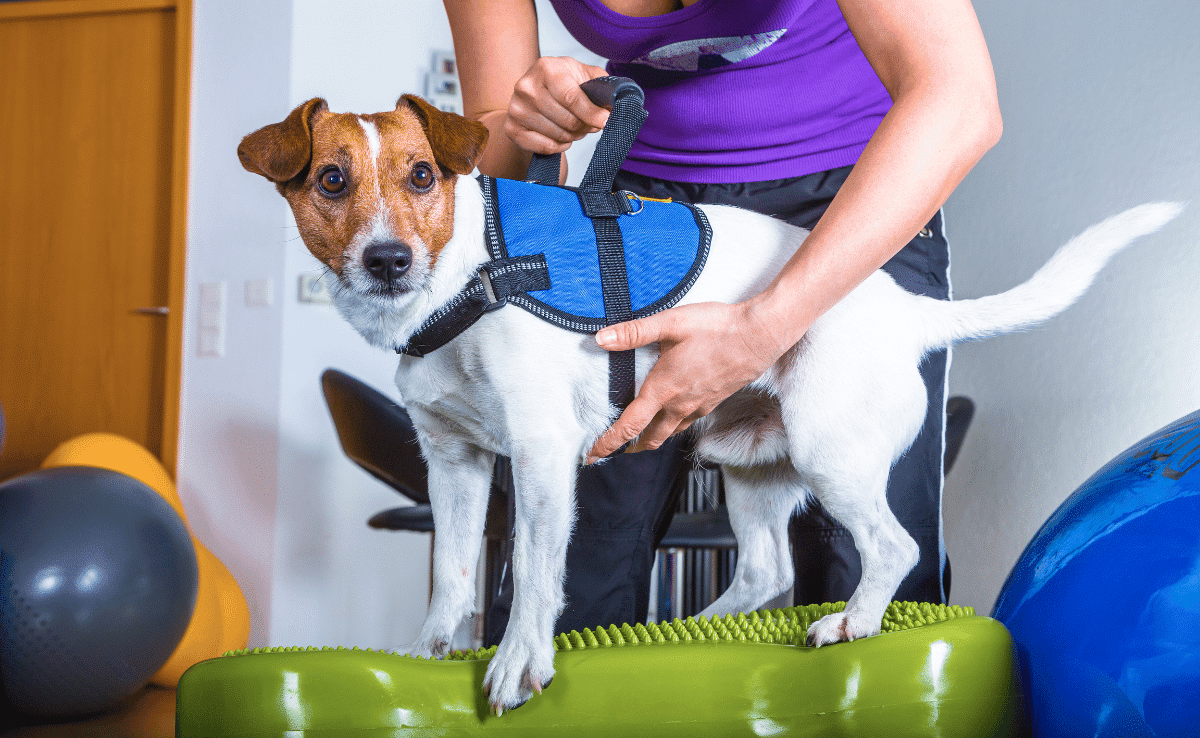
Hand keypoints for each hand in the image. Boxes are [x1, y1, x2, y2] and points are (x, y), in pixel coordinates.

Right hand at [504, 56, 610, 154]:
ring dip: (573, 136)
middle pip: (567, 120)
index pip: (572, 97)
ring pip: (558, 135)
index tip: (605, 121)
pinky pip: (545, 147)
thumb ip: (601, 85)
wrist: (530, 93)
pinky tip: (560, 135)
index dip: (592, 113)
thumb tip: (616, 104)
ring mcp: (516, 108)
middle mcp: (526, 86)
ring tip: (574, 127)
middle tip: (589, 124)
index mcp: (546, 68)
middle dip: (585, 126)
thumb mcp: (582, 74)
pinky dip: (559, 145)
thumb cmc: (561, 83)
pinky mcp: (511, 128)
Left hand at [586, 301, 795, 461]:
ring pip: (670, 433)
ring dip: (652, 439)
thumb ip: (634, 332)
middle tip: (612, 450)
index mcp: (663, 389)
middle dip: (629, 446)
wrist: (760, 335)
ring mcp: (699, 406)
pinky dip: (673, 426)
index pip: (629, 426)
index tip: (592, 455)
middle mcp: (680, 404)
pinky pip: (688, 422)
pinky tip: (673, 415)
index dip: (608, 443)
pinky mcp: (714, 401)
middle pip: (650, 438)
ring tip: (639, 438)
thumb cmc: (717, 327)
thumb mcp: (671, 323)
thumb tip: (600, 339)